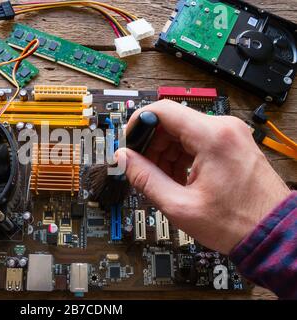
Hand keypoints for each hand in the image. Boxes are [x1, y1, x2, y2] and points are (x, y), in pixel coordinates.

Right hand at [116, 100, 290, 253]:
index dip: (138, 123)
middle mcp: (223, 128)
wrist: (272, 233)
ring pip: (182, 131)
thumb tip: (123, 159)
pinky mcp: (231, 143)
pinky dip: (181, 156)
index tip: (130, 143)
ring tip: (164, 181)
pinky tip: (179, 179)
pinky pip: (196, 140)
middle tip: (144, 170)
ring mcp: (230, 134)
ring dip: (165, 153)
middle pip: (171, 121)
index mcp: (212, 137)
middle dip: (152, 145)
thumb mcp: (180, 205)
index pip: (162, 110)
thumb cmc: (237, 222)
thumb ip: (145, 178)